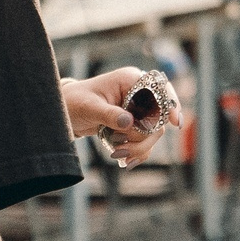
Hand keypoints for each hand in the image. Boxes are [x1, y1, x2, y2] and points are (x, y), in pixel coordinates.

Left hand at [61, 66, 175, 163]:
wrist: (65, 112)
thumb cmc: (75, 102)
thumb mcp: (89, 107)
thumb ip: (108, 114)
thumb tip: (128, 122)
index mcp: (129, 80)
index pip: (160, 88)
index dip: (170, 104)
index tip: (174, 122)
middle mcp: (138, 94)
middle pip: (158, 118)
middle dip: (143, 137)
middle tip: (121, 149)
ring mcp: (138, 110)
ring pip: (153, 133)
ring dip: (138, 147)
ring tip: (117, 154)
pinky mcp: (135, 125)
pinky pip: (146, 142)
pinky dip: (137, 152)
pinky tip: (124, 160)